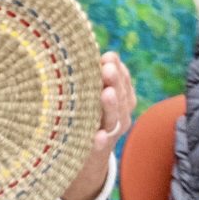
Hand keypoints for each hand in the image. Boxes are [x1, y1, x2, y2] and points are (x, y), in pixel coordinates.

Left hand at [59, 51, 135, 199]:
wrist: (82, 158)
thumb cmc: (82, 115)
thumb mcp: (88, 94)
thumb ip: (89, 76)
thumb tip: (74, 41)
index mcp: (120, 98)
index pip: (124, 80)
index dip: (118, 69)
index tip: (108, 57)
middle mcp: (119, 115)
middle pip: (121, 96)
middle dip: (115, 82)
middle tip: (107, 68)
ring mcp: (110, 133)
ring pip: (114, 118)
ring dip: (110, 106)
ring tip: (106, 93)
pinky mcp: (97, 150)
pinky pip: (100, 145)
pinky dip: (99, 140)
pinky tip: (96, 136)